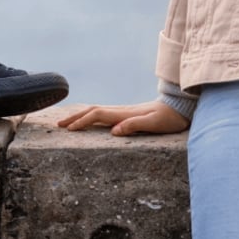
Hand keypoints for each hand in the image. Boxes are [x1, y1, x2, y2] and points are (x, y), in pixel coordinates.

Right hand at [56, 101, 188, 136]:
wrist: (179, 107)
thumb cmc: (169, 118)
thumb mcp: (155, 124)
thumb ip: (135, 126)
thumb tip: (114, 131)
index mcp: (124, 114)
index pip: (97, 115)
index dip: (82, 121)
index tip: (69, 129)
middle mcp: (120, 111)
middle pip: (92, 111)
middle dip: (74, 117)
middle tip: (58, 124)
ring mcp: (122, 111)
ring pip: (95, 111)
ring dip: (80, 116)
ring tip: (67, 123)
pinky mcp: (126, 114)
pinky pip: (102, 114)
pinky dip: (89, 116)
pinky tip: (87, 120)